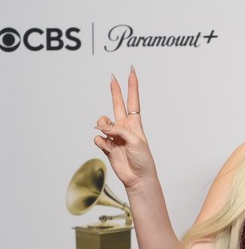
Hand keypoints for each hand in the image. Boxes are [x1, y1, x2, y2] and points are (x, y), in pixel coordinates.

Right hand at [93, 67, 156, 189]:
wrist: (138, 177)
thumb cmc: (143, 159)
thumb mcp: (136, 140)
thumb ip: (119, 129)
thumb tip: (103, 127)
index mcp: (135, 123)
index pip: (133, 100)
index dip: (132, 86)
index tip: (131, 72)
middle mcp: (124, 127)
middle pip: (117, 104)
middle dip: (115, 91)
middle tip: (112, 77)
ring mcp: (115, 136)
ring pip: (102, 122)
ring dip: (102, 125)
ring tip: (109, 135)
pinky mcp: (107, 146)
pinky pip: (98, 138)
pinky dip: (101, 142)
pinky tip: (108, 148)